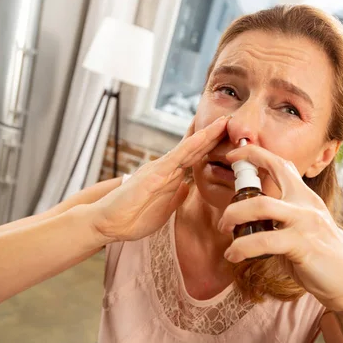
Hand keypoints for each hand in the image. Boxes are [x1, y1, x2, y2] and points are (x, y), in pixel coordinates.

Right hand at [91, 115, 230, 242]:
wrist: (108, 222)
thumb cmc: (131, 218)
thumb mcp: (163, 209)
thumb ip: (174, 196)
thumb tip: (187, 186)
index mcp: (169, 177)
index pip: (195, 159)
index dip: (212, 147)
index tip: (230, 138)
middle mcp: (166, 168)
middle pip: (195, 148)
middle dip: (214, 135)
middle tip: (234, 120)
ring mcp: (160, 169)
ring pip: (189, 148)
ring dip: (208, 135)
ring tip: (225, 121)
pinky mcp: (154, 174)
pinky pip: (177, 157)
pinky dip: (191, 145)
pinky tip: (205, 136)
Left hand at [219, 145, 342, 312]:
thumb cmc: (319, 258)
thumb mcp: (300, 229)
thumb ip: (279, 218)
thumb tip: (248, 216)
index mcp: (305, 196)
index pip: (281, 164)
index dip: (255, 154)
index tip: (233, 155)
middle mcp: (306, 203)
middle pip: (271, 173)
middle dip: (239, 183)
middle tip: (223, 215)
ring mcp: (306, 221)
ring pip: (260, 205)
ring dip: (234, 216)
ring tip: (223, 230)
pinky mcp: (303, 244)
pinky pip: (263, 241)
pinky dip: (242, 247)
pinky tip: (233, 255)